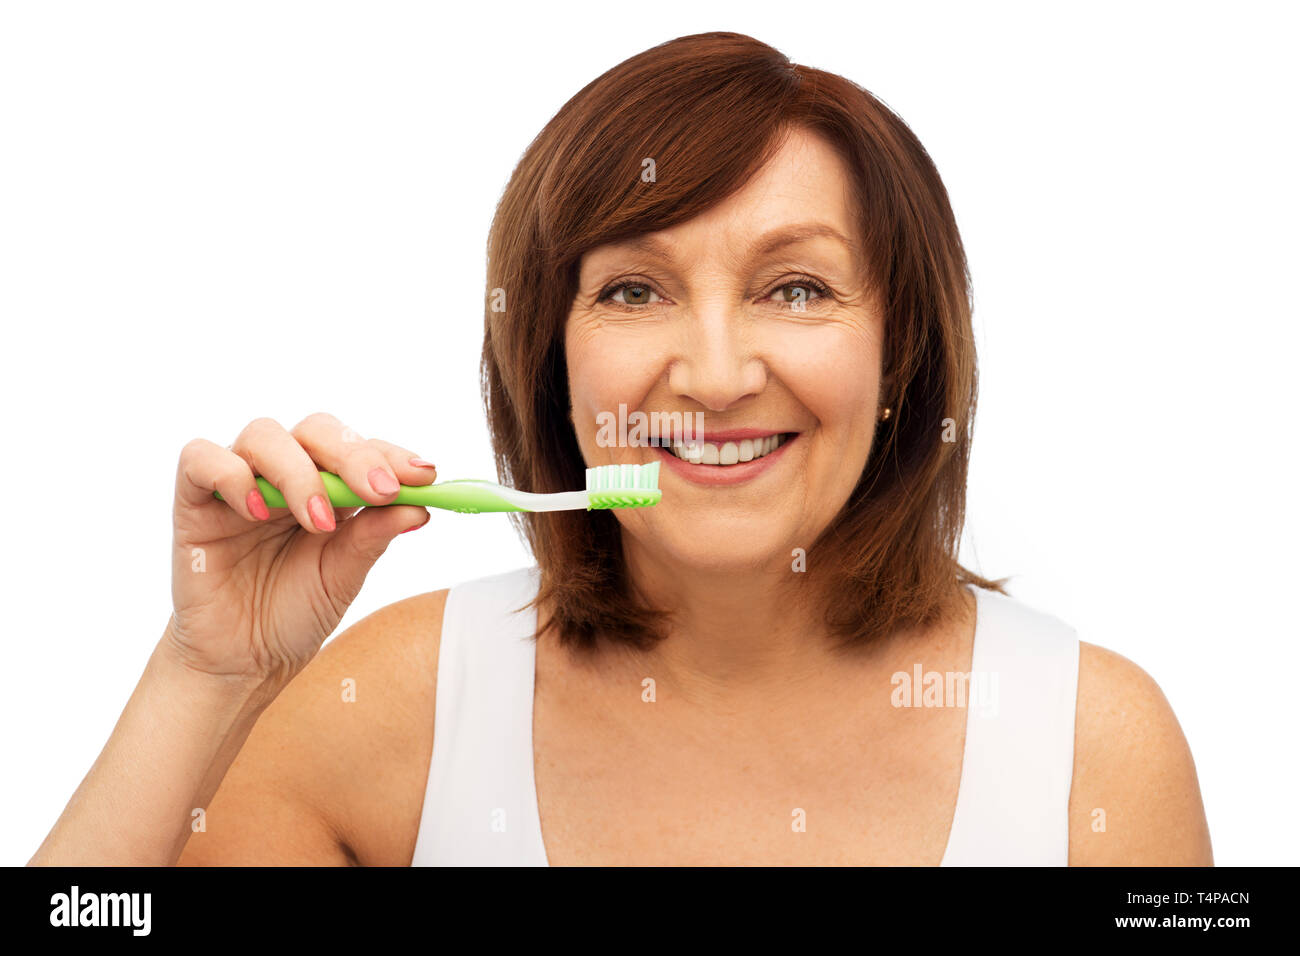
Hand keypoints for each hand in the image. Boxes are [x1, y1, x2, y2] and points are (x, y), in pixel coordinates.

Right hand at [165, 412, 435, 686]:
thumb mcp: (345, 575)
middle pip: (317, 429)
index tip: (424, 475)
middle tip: (380, 491)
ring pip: (264, 435)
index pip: (360, 447)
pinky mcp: (194, 500)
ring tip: (319, 521)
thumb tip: (421, 505)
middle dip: (354, 455)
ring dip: (300, 473)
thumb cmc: (294, 612)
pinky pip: (201, 458)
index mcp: (328, 485)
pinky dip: (231, 474)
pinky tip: (257, 511)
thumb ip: (374, 536)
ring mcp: (238, 482)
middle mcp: (285, 473)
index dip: (391, 455)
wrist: (243, 660)